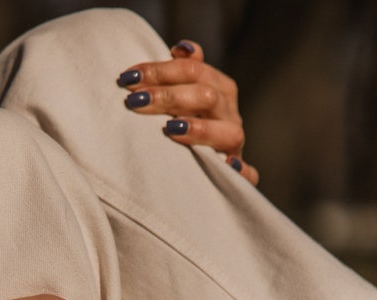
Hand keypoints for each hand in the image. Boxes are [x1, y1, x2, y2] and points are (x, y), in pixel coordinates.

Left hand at [117, 40, 259, 185]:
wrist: (202, 164)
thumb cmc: (186, 121)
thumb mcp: (185, 92)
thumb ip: (185, 70)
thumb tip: (182, 49)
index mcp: (220, 89)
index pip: (193, 69)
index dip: (160, 70)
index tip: (128, 78)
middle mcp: (230, 114)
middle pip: (207, 96)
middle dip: (169, 96)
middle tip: (136, 101)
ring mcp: (235, 144)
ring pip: (228, 132)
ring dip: (199, 129)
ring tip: (170, 129)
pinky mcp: (238, 173)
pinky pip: (248, 174)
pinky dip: (242, 171)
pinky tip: (226, 166)